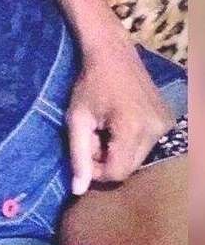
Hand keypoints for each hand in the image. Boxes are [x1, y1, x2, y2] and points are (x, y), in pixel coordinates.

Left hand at [65, 40, 174, 194]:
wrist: (112, 54)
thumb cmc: (89, 84)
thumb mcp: (77, 118)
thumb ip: (78, 156)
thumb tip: (78, 190)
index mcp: (132, 129)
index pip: (117, 173)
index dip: (96, 171)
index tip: (83, 153)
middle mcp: (156, 130)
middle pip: (129, 167)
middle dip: (107, 160)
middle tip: (93, 137)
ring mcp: (165, 125)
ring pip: (138, 158)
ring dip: (118, 151)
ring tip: (104, 128)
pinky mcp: (168, 121)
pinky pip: (147, 144)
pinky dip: (130, 141)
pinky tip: (117, 122)